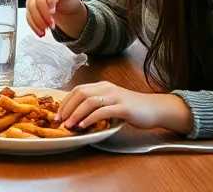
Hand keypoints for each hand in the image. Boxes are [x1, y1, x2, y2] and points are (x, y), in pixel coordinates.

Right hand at [25, 0, 85, 38]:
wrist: (63, 4)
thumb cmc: (67, 1)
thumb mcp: (73, 1)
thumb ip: (66, 2)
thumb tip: (51, 12)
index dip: (51, 1)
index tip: (53, 12)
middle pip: (38, 1)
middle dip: (44, 15)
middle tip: (52, 26)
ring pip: (31, 8)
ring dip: (37, 22)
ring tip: (45, 31)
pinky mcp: (29, 6)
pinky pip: (28, 16)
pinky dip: (33, 25)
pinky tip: (40, 32)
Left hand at [57, 82, 192, 133]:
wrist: (154, 109)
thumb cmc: (132, 108)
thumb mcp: (112, 103)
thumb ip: (97, 106)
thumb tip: (77, 117)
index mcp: (102, 86)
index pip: (78, 90)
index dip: (65, 102)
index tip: (58, 114)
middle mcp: (107, 88)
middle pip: (80, 93)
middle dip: (67, 107)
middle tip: (59, 121)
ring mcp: (115, 97)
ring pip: (90, 101)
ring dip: (76, 113)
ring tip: (69, 125)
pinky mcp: (123, 108)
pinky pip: (103, 111)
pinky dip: (91, 118)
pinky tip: (84, 126)